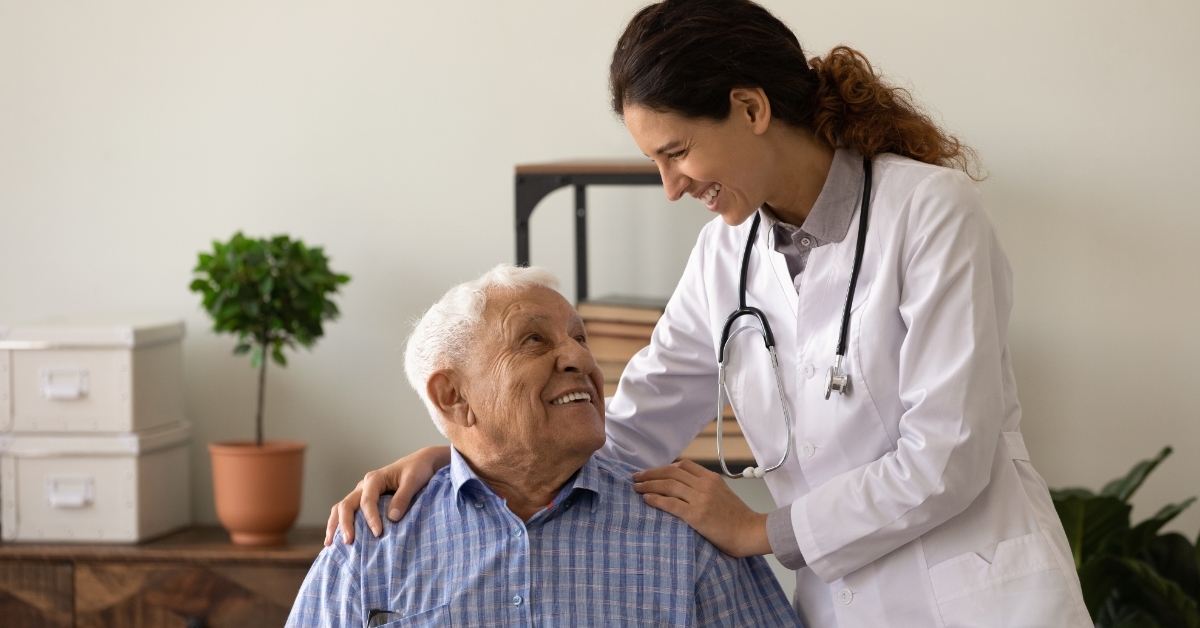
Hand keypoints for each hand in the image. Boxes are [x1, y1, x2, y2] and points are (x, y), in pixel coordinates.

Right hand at [323, 446, 451, 545]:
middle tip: (348, 542)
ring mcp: (362, 493)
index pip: (367, 501)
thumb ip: (403, 497)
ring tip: (330, 544)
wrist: (420, 463)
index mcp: (375, 479)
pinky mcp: (364, 501)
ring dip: (335, 525)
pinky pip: (347, 512)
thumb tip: (391, 518)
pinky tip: (336, 540)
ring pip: (341, 508)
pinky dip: (340, 524)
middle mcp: (364, 486)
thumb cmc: (418, 470)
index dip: (371, 518)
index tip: (378, 533)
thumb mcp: (413, 481)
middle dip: (345, 524)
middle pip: (346, 505)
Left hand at [633, 459, 770, 557]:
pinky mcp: (696, 515)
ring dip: (649, 485)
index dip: (664, 468)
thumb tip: (684, 488)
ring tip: (636, 488)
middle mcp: (705, 485)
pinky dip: (656, 500)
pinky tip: (646, 500)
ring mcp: (700, 499)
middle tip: (636, 477)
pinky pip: (670, 503)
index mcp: (711, 478)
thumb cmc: (737, 518)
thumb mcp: (723, 494)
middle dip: (651, 474)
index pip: (683, 466)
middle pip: (671, 473)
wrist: (751, 532)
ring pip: (668, 485)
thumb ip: (706, 488)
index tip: (652, 473)